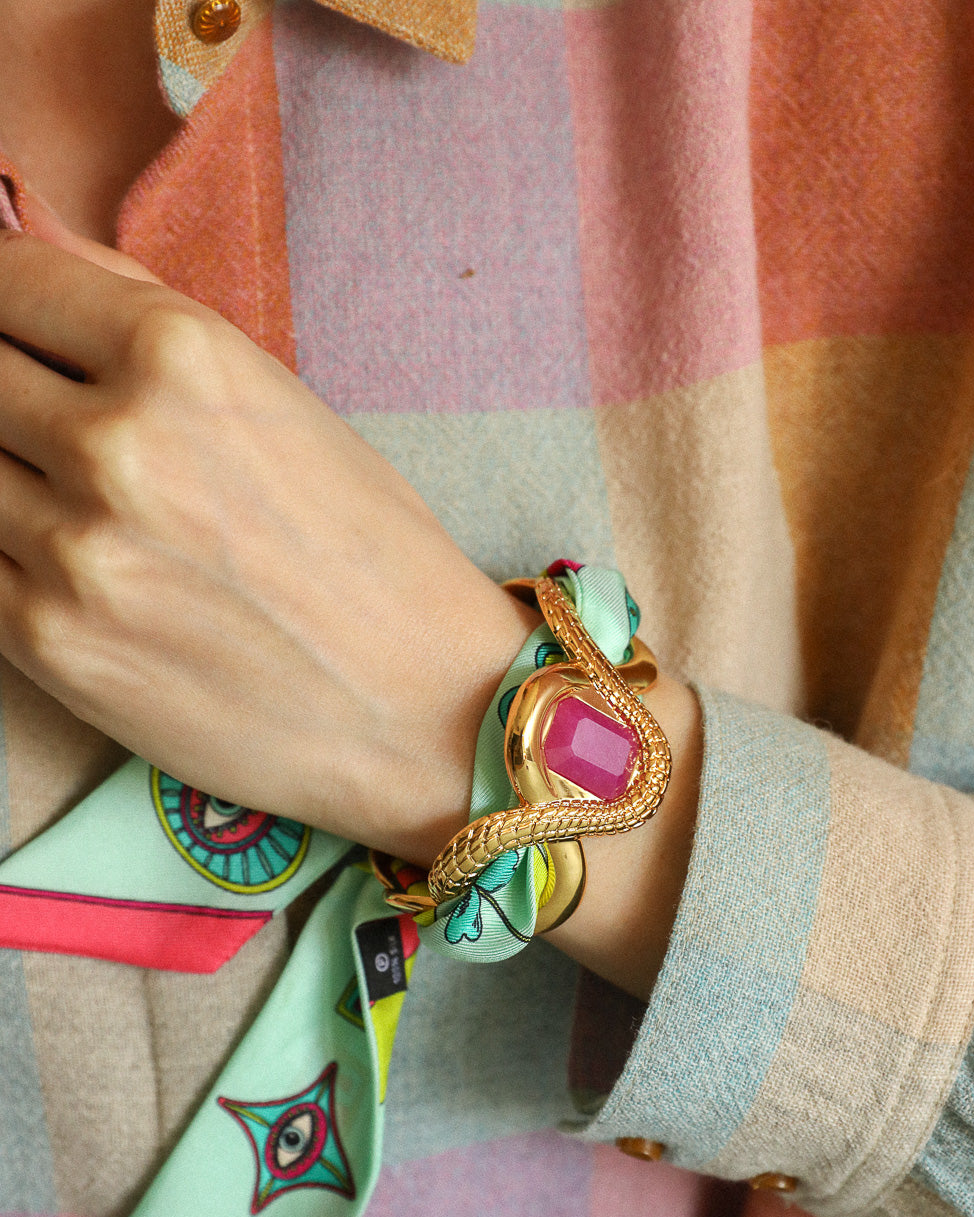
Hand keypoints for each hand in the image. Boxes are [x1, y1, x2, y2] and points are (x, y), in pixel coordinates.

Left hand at [0, 226, 534, 861]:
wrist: (424, 711)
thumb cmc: (373, 554)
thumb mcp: (279, 400)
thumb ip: (141, 313)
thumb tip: (32, 242)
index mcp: (180, 356)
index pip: (8, 279)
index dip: (3, 300)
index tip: (16, 328)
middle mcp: (116, 442)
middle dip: (6, 388)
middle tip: (52, 427)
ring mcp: (74, 548)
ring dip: (11, 476)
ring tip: (84, 506)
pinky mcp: (50, 640)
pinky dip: (6, 547)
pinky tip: (70, 561)